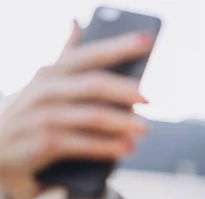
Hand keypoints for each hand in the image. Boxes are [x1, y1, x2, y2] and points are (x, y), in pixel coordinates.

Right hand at [0, 21, 151, 198]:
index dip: (119, 46)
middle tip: (150, 98)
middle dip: (124, 90)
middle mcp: (44, 90)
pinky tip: (126, 148)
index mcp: (51, 72)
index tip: (147, 40)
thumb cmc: (31, 113)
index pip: (90, 55)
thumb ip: (65, 55)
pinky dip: (106, 147)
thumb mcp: (45, 82)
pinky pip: (81, 143)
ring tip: (144, 128)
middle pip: (93, 85)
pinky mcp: (42, 143)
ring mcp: (42, 117)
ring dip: (121, 123)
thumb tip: (77, 21)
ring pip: (90, 116)